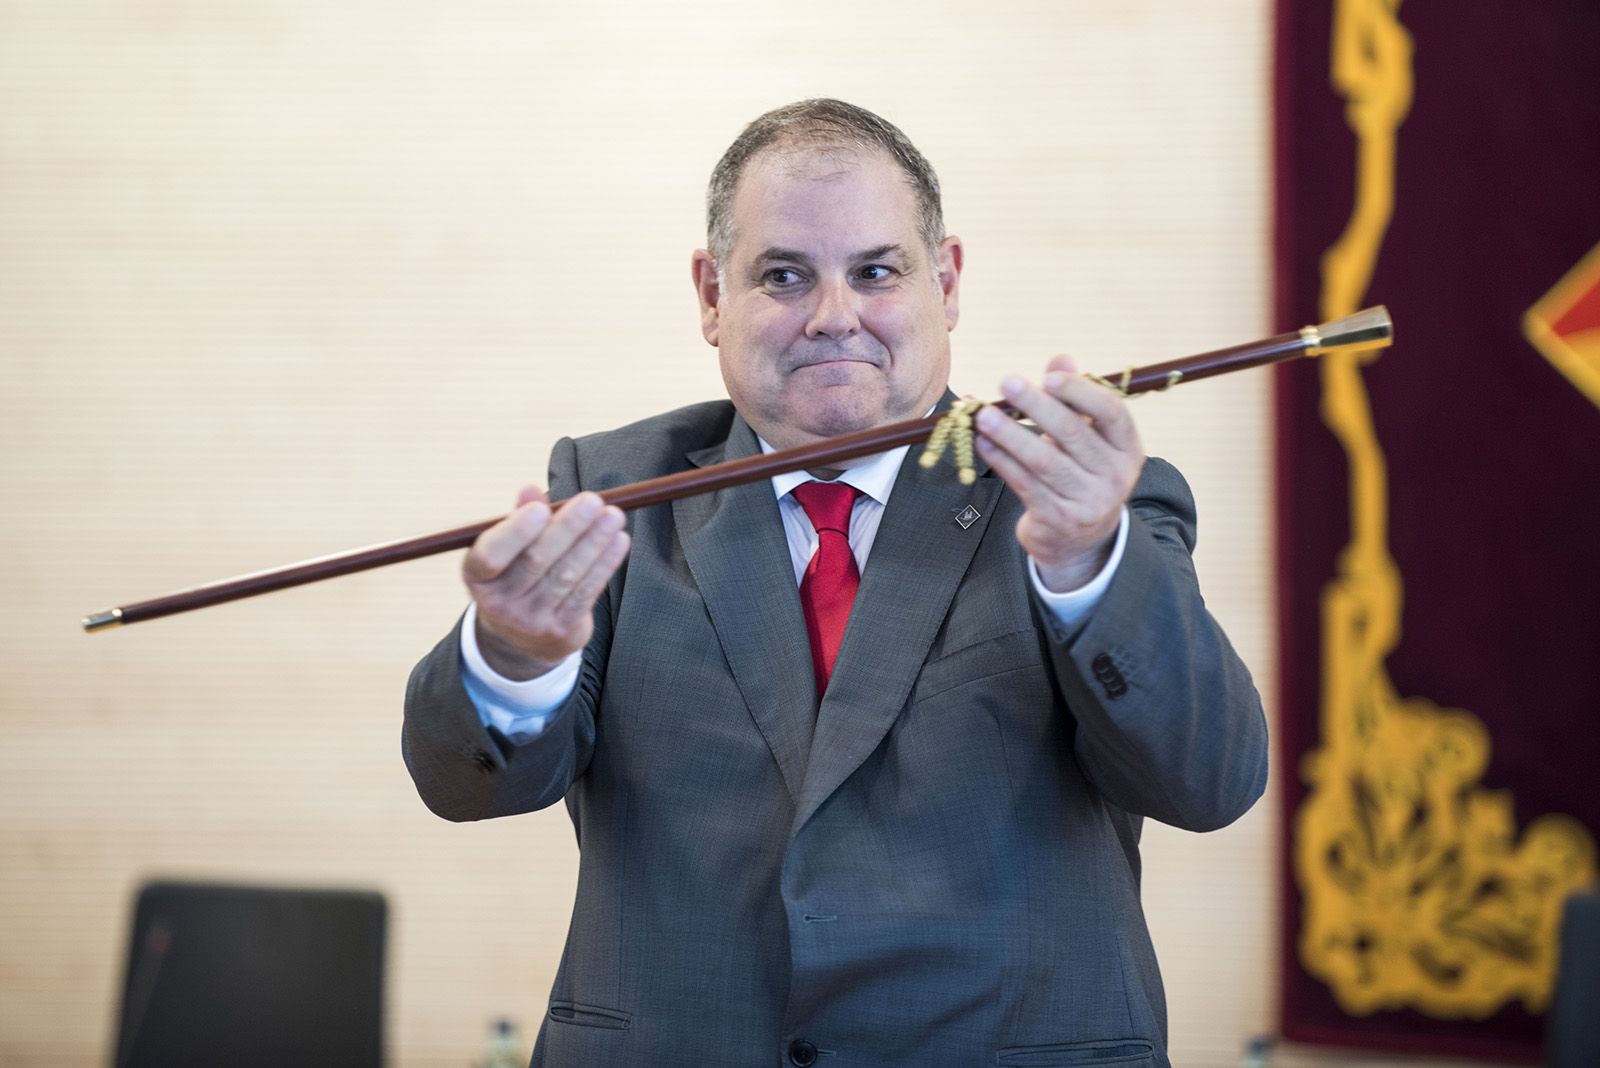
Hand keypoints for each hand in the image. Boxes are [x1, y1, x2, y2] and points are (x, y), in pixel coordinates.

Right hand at [463, 487, 630, 679]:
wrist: (522, 639)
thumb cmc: (516, 576)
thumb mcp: (509, 550)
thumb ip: (520, 519)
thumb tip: (531, 490)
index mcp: (477, 576)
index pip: (490, 555)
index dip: (516, 532)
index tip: (542, 508)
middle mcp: (498, 603)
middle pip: (536, 560)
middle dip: (568, 527)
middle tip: (593, 501)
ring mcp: (529, 620)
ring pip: (566, 574)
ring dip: (594, 542)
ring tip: (613, 516)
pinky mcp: (560, 631)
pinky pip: (586, 592)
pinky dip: (605, 564)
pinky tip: (619, 541)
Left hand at [974, 356, 1144, 592]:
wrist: (1079, 540)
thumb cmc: (1080, 473)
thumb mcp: (1086, 438)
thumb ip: (1074, 399)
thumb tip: (1061, 358)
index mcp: (1127, 448)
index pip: (1111, 413)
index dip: (1081, 392)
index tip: (1049, 377)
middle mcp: (1114, 475)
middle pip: (1073, 434)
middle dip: (1036, 405)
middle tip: (1006, 382)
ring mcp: (1089, 501)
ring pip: (1044, 461)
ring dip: (1010, 434)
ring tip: (983, 414)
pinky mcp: (1059, 520)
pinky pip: (1026, 485)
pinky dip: (1002, 462)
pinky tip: (983, 444)